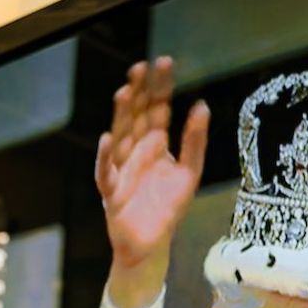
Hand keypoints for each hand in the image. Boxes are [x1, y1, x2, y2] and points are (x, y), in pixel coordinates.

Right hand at [95, 56, 209, 307]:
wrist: (151, 245)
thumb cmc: (168, 208)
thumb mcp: (189, 172)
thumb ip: (195, 141)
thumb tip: (202, 105)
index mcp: (155, 144)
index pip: (157, 108)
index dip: (160, 86)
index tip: (163, 62)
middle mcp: (136, 151)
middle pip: (136, 116)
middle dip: (138, 93)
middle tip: (140, 67)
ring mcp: (121, 169)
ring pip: (120, 137)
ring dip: (121, 116)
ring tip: (125, 93)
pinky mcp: (112, 192)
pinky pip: (106, 172)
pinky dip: (105, 157)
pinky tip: (107, 139)